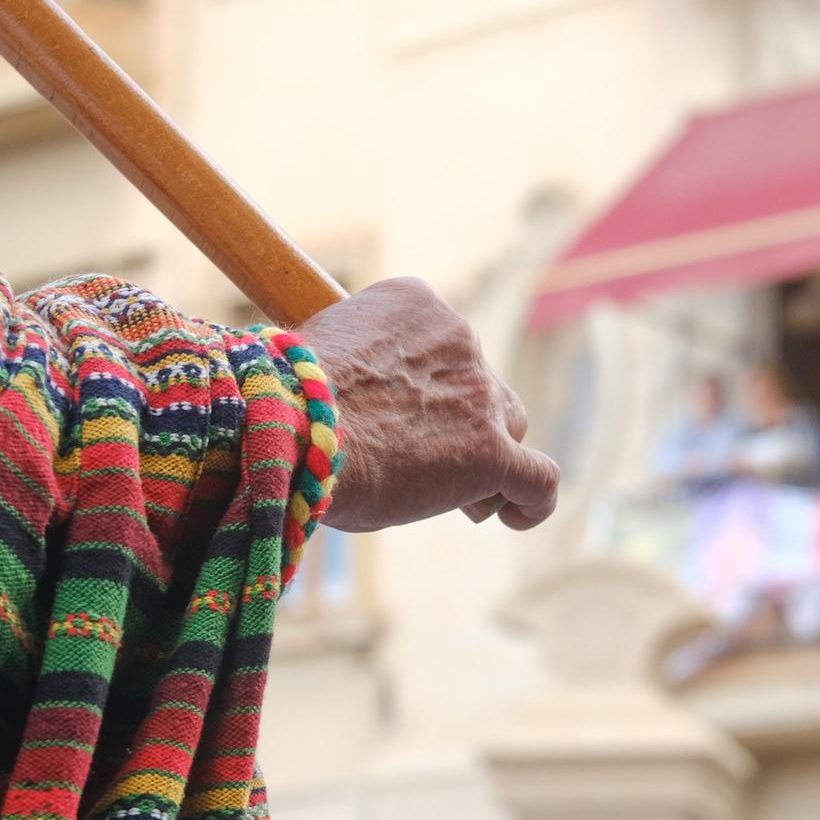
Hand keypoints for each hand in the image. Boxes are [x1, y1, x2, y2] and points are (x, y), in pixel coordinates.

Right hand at [298, 278, 559, 531]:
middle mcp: (459, 337)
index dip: (429, 386)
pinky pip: (537, 477)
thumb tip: (353, 407)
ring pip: (508, 426)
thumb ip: (355, 370)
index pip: (442, 345)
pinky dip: (532, 499)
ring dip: (488, 456)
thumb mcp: (321, 360)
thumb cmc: (283, 403)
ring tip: (458, 496)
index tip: (396, 415)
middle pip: (480, 384)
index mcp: (415, 303)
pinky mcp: (490, 451)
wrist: (288, 428)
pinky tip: (515, 516)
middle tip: (423, 461)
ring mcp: (480, 394)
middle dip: (461, 421)